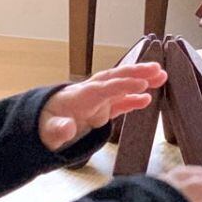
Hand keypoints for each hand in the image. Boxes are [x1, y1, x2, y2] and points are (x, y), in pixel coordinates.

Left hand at [38, 62, 168, 150]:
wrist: (40, 125)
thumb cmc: (44, 126)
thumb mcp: (47, 132)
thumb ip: (58, 129)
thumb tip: (67, 128)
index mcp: (78, 97)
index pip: (104, 88)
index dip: (123, 85)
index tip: (142, 84)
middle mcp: (90, 94)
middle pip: (115, 78)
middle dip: (136, 73)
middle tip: (158, 70)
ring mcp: (96, 101)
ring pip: (121, 87)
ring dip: (140, 81)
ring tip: (162, 77)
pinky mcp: (99, 111)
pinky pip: (118, 103)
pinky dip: (132, 100)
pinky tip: (147, 100)